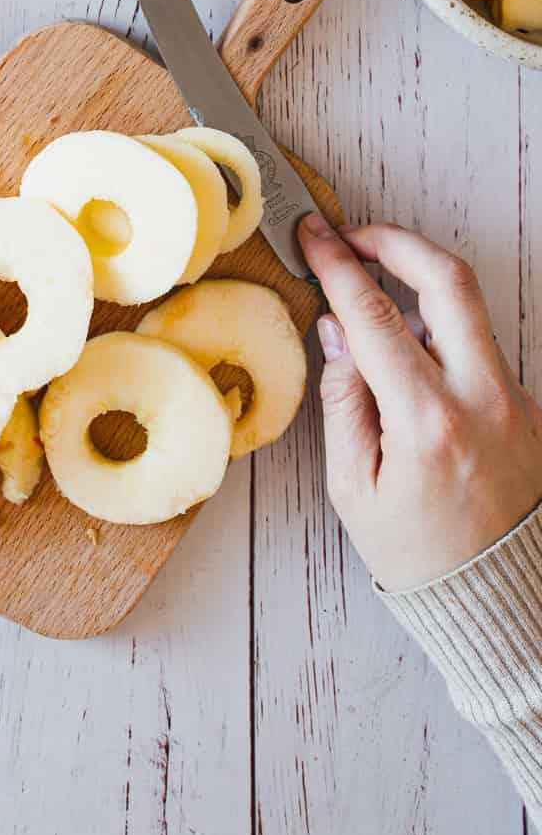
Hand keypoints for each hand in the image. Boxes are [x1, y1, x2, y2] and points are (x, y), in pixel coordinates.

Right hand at [297, 215, 541, 592]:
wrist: (500, 600)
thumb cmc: (419, 555)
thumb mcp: (354, 487)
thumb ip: (345, 399)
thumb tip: (337, 330)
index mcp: (429, 421)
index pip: (375, 314)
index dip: (338, 263)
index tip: (314, 234)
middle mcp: (483, 398)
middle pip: (448, 279)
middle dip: (396, 241)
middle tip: (354, 236)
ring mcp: (514, 399)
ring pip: (469, 309)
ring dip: (419, 286)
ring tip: (372, 300)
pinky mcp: (527, 406)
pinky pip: (478, 347)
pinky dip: (439, 333)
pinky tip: (407, 358)